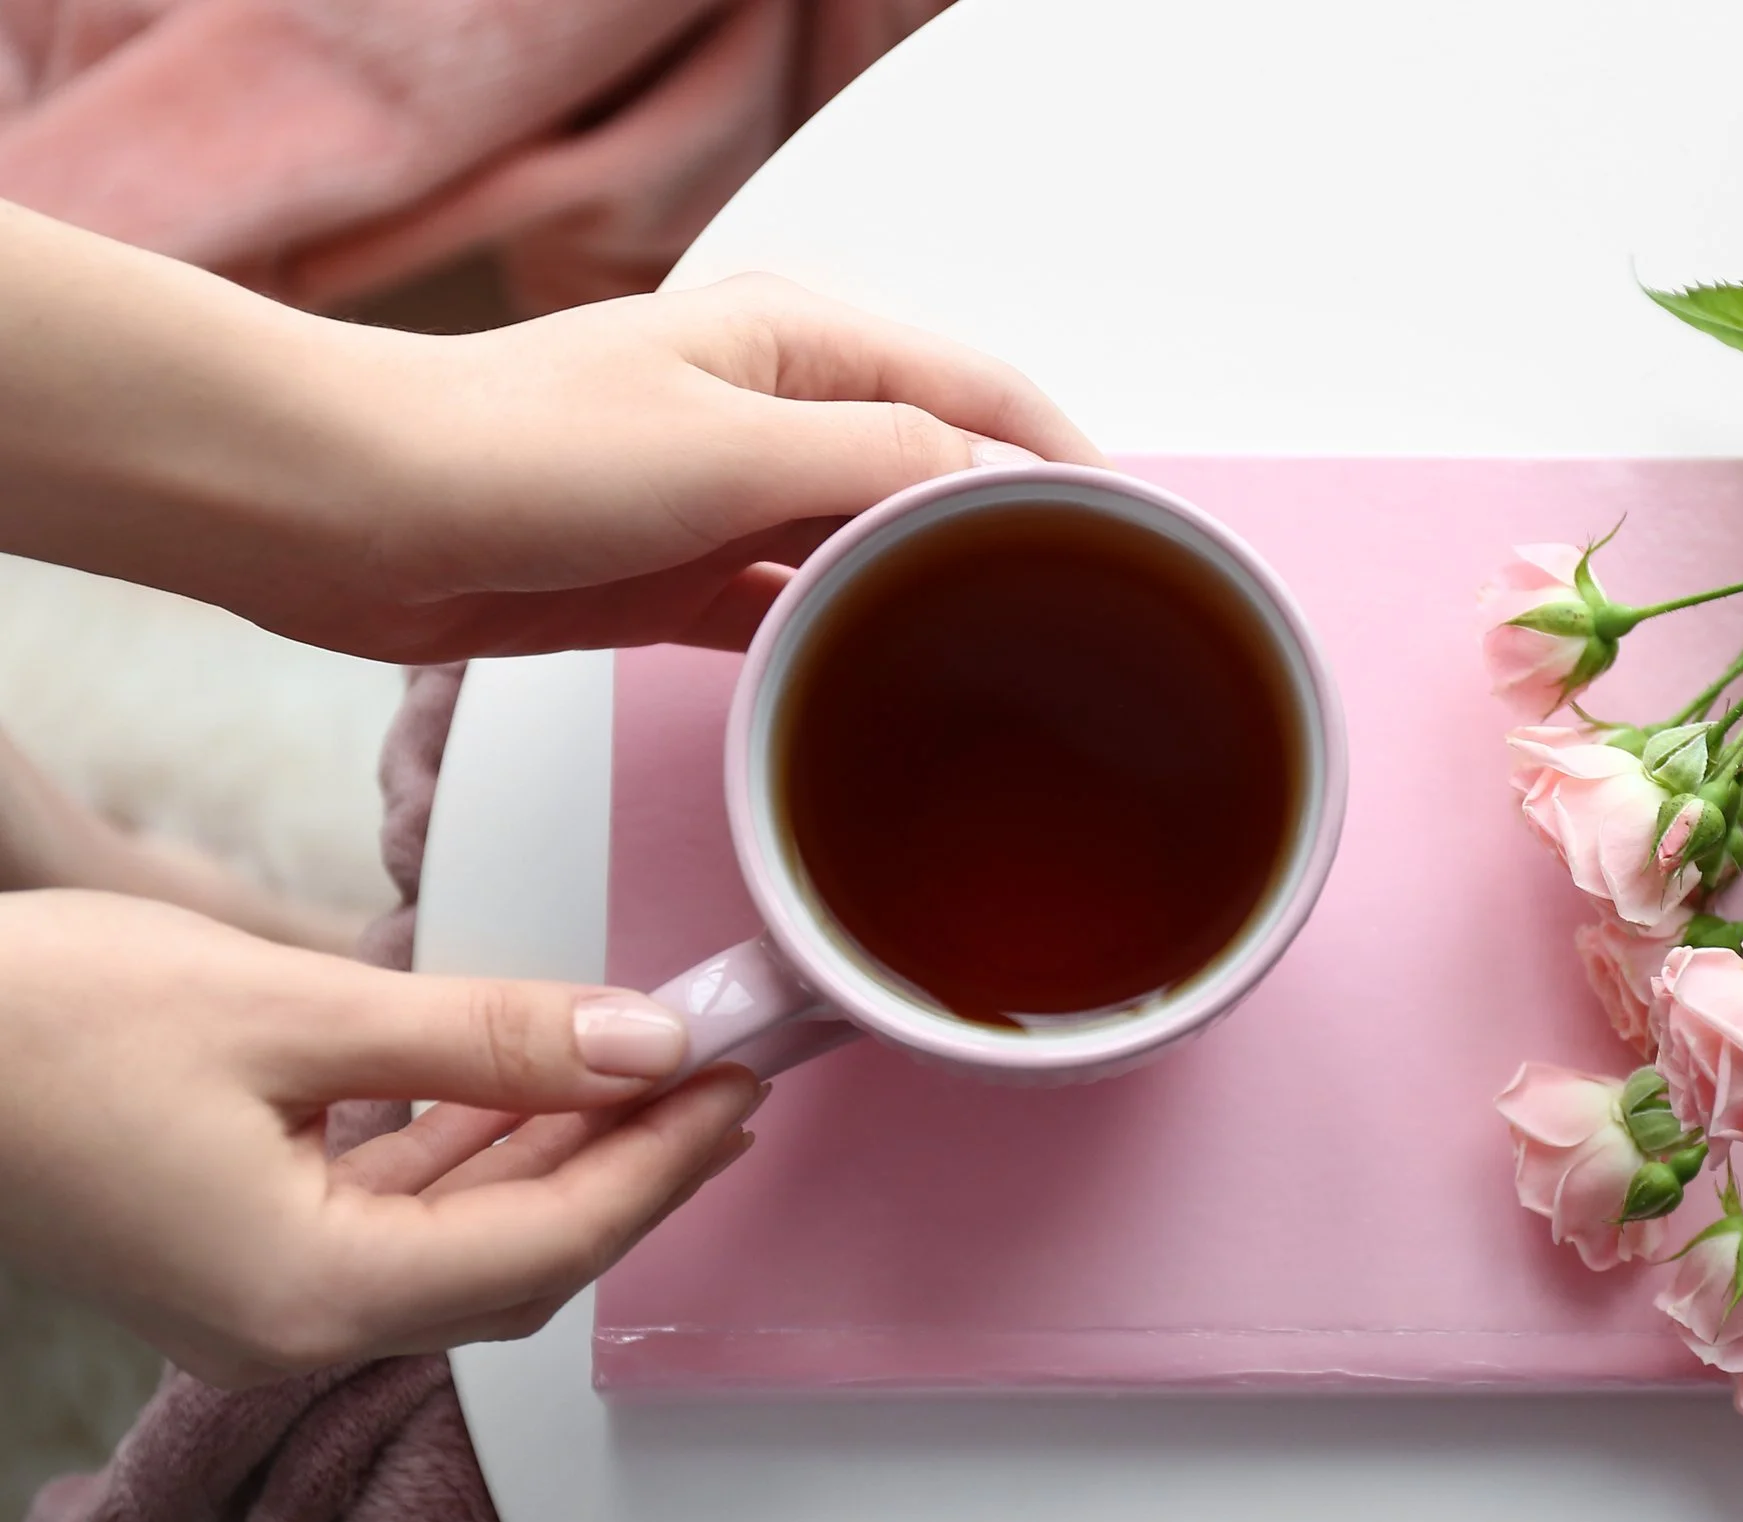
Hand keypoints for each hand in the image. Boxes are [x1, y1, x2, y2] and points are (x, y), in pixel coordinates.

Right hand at [0, 889, 757, 1385]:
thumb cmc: (43, 1027)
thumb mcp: (296, 1010)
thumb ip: (488, 1038)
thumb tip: (643, 1044)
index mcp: (313, 1291)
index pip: (552, 1240)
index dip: (662, 1161)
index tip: (738, 1081)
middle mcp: (294, 1326)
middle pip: (520, 1258)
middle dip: (630, 1165)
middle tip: (715, 1073)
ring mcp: (261, 1301)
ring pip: (462, 1240)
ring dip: (557, 1155)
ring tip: (644, 1070)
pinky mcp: (236, 1253)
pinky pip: (395, 1217)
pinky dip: (473, 1154)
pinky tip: (522, 1089)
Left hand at [311, 273, 1109, 658]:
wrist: (347, 512)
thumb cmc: (509, 449)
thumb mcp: (727, 447)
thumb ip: (877, 466)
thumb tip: (998, 488)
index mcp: (798, 345)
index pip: (979, 393)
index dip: (1066, 460)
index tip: (1138, 538)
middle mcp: (775, 412)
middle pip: (934, 474)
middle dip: (1008, 539)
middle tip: (1089, 625)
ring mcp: (729, 497)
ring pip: (868, 553)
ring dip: (925, 602)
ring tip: (1008, 673)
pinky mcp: (680, 575)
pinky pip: (794, 614)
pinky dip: (841, 648)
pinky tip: (884, 697)